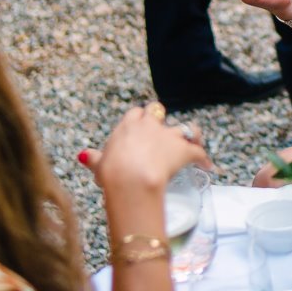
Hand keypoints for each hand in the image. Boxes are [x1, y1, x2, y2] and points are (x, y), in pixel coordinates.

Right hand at [79, 102, 212, 194]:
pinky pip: (198, 152)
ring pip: (186, 127)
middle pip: (158, 111)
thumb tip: (84, 155)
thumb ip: (94, 158)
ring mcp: (169, 136)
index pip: (136, 114)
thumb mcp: (99, 164)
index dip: (139, 119)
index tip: (140, 127)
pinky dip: (203, 159)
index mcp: (129, 126)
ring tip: (195, 143)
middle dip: (161, 119)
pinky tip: (207, 166)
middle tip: (161, 133)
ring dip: (190, 136)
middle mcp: (150, 125)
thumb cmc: (112, 173)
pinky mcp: (184, 150)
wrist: (131, 179)